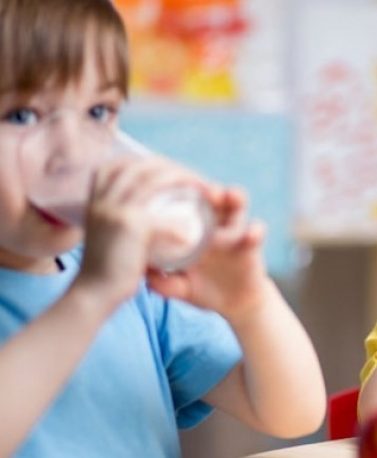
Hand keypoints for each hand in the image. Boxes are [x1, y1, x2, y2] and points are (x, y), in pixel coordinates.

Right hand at [75, 157, 206, 304]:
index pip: (119, 164)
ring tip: (204, 191)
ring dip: (183, 181)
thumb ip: (119, 219)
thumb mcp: (106, 234)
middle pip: (141, 167)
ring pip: (154, 182)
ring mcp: (115, 211)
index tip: (168, 171)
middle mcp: (103, 199)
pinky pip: (163, 219)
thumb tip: (142, 211)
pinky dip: (180, 225)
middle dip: (171, 168)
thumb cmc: (104, 269)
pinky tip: (191, 235)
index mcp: (95, 198)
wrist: (92, 294)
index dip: (146, 162)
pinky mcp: (131, 229)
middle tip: (195, 178)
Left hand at [146, 187, 270, 320]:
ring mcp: (234, 232)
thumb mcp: (180, 287)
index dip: (180, 193)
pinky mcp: (252, 245)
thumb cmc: (204, 289)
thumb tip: (143, 275)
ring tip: (231, 195)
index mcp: (192, 229)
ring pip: (237, 206)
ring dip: (234, 198)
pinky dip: (256, 230)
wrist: (235, 304)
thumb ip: (163, 283)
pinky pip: (257, 232)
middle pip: (212, 198)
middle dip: (207, 190)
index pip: (186, 204)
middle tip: (201, 189)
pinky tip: (252, 233)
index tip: (171, 187)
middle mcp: (213, 224)